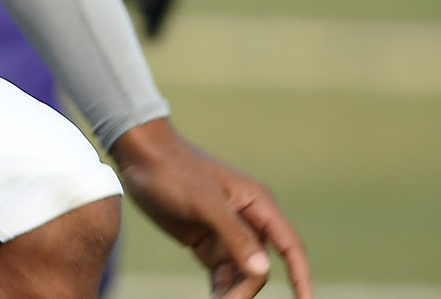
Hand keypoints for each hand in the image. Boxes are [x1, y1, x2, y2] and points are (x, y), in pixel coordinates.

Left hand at [113, 118, 310, 298]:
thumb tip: (262, 271)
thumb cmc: (174, 170)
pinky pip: (221, 273)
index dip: (301, 278)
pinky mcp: (206, 241)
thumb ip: (234, 235)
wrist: (138, 155)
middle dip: (247, 288)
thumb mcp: (204, 202)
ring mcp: (226, 233)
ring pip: (241, 273)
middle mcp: (248, 221)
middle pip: (260, 267)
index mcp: (258, 205)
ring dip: (232, 293)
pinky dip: (219, 289)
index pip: (290, 247)